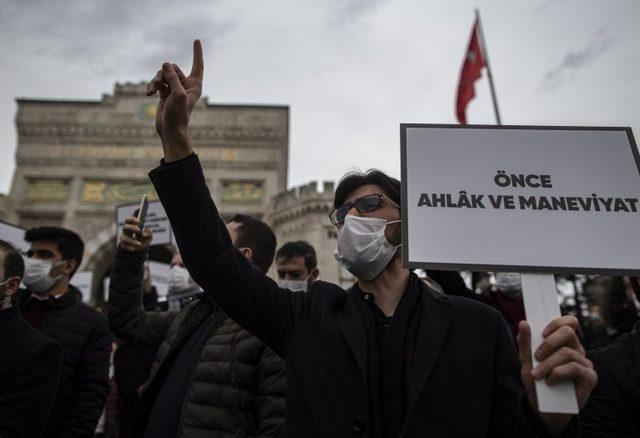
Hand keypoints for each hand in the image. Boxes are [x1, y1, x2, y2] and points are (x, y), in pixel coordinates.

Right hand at [120, 216, 152, 251]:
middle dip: (132, 228)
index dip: (132, 218)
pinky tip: (134, 248)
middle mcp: (126, 230)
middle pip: (125, 226)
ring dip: (131, 240)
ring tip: (139, 243)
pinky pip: (124, 245)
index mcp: (132, 225)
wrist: (141, 248)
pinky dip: (129, 247)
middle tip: (139, 230)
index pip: (128, 219)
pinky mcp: (123, 244)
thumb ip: (149, 233)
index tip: (139, 221)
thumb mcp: (149, 236)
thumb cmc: (144, 239)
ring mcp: (124, 237)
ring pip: (123, 237)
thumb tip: (144, 234)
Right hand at [146, 39, 203, 161]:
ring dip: (156, 80)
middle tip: (160, 84)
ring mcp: (175, 88)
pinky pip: (157, 82)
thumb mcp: (177, 94)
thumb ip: (172, 77)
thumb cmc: (178, 114)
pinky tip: (148, 93)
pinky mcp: (165, 93)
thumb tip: (166, 64)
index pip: (197, 65)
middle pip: (173, 68)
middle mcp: (186, 85)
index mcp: (195, 85)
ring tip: (152, 90)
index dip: (197, 53)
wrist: (170, 130)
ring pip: (163, 74)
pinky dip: (152, 86)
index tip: (196, 40)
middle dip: (164, 73)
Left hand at [517, 316, 596, 434]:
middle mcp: (576, 349)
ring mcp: (584, 363)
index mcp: (563, 342)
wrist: (544, 408)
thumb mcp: (526, 361)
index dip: (556, 322)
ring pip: (568, 352)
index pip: (568, 322)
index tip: (542, 332)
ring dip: (548, 363)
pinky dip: (558, 374)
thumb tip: (524, 323)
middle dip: (549, 342)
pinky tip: (550, 382)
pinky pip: (575, 368)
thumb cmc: (537, 382)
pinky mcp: (590, 377)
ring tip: (538, 375)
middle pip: (568, 332)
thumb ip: (525, 343)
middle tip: (537, 355)